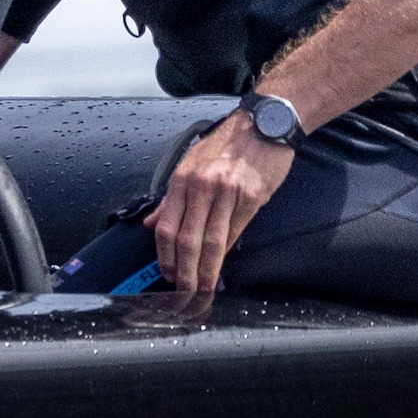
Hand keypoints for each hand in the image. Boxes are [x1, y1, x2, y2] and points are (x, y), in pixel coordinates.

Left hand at [148, 112, 295, 293]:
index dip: (164, 256)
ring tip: (202, 290)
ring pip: (211, 241)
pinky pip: (235, 231)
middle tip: (183, 293)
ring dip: (205, 271)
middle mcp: (202, 186)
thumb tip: (153, 223)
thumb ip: (172, 196)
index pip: (166, 226)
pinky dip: (226, 253)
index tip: (166, 274)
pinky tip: (222, 267)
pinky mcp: (251, 198)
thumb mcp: (191, 162)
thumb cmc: (227, 144)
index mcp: (183, 179)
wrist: (265, 124)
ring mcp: (227, 193)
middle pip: (187, 240)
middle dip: (184, 272)